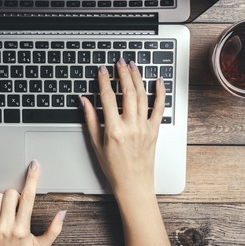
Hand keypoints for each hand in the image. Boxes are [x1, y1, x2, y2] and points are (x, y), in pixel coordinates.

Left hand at [0, 160, 66, 245]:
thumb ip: (54, 229)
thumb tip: (62, 213)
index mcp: (21, 229)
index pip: (27, 197)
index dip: (32, 179)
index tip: (34, 166)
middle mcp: (5, 226)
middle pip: (11, 193)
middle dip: (16, 195)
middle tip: (18, 208)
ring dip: (4, 200)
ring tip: (7, 212)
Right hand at [81, 58, 165, 196]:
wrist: (134, 183)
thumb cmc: (114, 168)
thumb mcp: (96, 144)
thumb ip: (90, 120)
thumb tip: (84, 101)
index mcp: (114, 130)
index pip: (107, 98)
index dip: (104, 81)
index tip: (102, 70)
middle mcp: (131, 126)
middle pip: (127, 92)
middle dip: (123, 73)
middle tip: (119, 62)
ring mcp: (145, 127)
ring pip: (142, 96)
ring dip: (138, 78)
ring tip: (133, 66)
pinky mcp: (155, 130)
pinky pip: (159, 108)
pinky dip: (160, 93)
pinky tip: (158, 81)